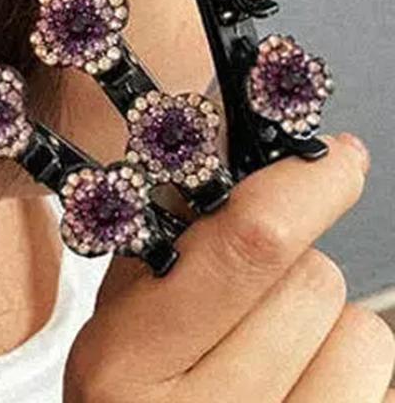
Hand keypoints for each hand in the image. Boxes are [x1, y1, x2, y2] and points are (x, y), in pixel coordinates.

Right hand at [65, 134, 393, 401]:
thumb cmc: (140, 394)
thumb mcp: (127, 311)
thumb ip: (174, 223)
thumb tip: (234, 120)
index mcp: (125, 360)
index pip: (248, 245)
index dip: (305, 186)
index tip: (337, 157)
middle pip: (314, 281)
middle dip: (297, 272)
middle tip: (257, 306)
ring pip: (365, 336)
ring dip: (334, 333)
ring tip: (281, 366)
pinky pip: (385, 387)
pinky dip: (355, 381)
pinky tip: (304, 398)